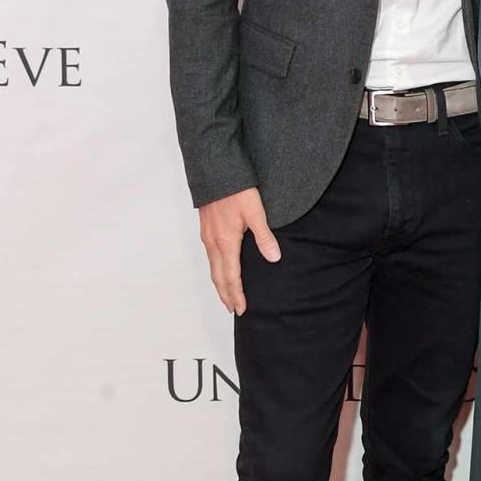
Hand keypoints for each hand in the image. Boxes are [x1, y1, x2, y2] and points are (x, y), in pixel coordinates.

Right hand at [199, 187, 280, 315]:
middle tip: (233, 310)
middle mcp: (213, 242)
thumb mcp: (255, 212)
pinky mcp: (206, 229)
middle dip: (226, 295)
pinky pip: (210, 256)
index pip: (231, 277)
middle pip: (218, 277)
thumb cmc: (236, 189)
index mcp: (226, 242)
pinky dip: (215, 270)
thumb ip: (264, 237)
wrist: (215, 171)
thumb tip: (274, 259)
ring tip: (226, 295)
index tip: (242, 309)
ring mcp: (207, 236)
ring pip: (212, 267)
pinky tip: (221, 269)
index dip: (237, 294)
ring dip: (219, 284)